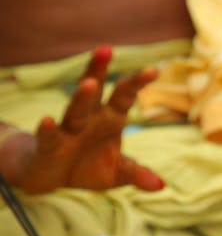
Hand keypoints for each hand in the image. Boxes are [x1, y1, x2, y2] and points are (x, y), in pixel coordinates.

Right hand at [4, 46, 164, 194]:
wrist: (51, 176)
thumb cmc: (87, 167)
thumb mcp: (117, 173)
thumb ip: (137, 175)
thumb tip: (161, 186)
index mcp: (111, 119)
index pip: (125, 96)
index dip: (138, 82)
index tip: (154, 69)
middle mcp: (90, 118)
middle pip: (97, 91)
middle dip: (100, 70)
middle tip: (106, 49)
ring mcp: (69, 129)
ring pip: (76, 108)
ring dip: (83, 96)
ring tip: (91, 82)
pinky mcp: (50, 144)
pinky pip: (50, 135)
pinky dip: (48, 128)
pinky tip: (46, 120)